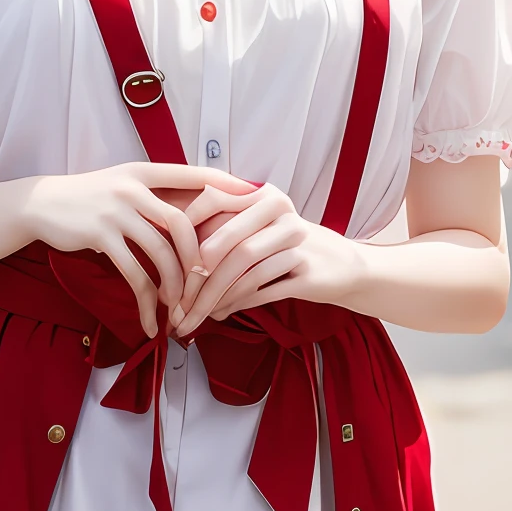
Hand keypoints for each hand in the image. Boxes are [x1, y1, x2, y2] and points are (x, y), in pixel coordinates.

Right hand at [19, 163, 254, 337]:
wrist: (42, 204)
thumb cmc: (89, 198)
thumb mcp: (123, 186)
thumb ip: (155, 196)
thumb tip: (196, 217)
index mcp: (144, 172)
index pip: (194, 174)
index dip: (226, 185)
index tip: (255, 197)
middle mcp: (133, 187)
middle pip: (183, 224)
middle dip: (199, 259)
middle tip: (209, 284)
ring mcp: (116, 211)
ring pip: (161, 254)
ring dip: (175, 287)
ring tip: (179, 309)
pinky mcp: (101, 236)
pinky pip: (134, 275)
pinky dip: (146, 302)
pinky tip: (150, 321)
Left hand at [175, 182, 365, 334]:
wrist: (343, 264)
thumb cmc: (287, 246)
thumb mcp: (258, 227)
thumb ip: (222, 229)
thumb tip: (172, 254)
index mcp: (262, 195)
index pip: (214, 205)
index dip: (187, 234)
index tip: (168, 264)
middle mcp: (281, 212)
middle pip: (228, 245)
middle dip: (197, 279)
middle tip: (176, 304)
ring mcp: (297, 241)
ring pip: (245, 270)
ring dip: (215, 298)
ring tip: (195, 315)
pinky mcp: (309, 272)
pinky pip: (264, 289)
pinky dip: (237, 304)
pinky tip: (220, 314)